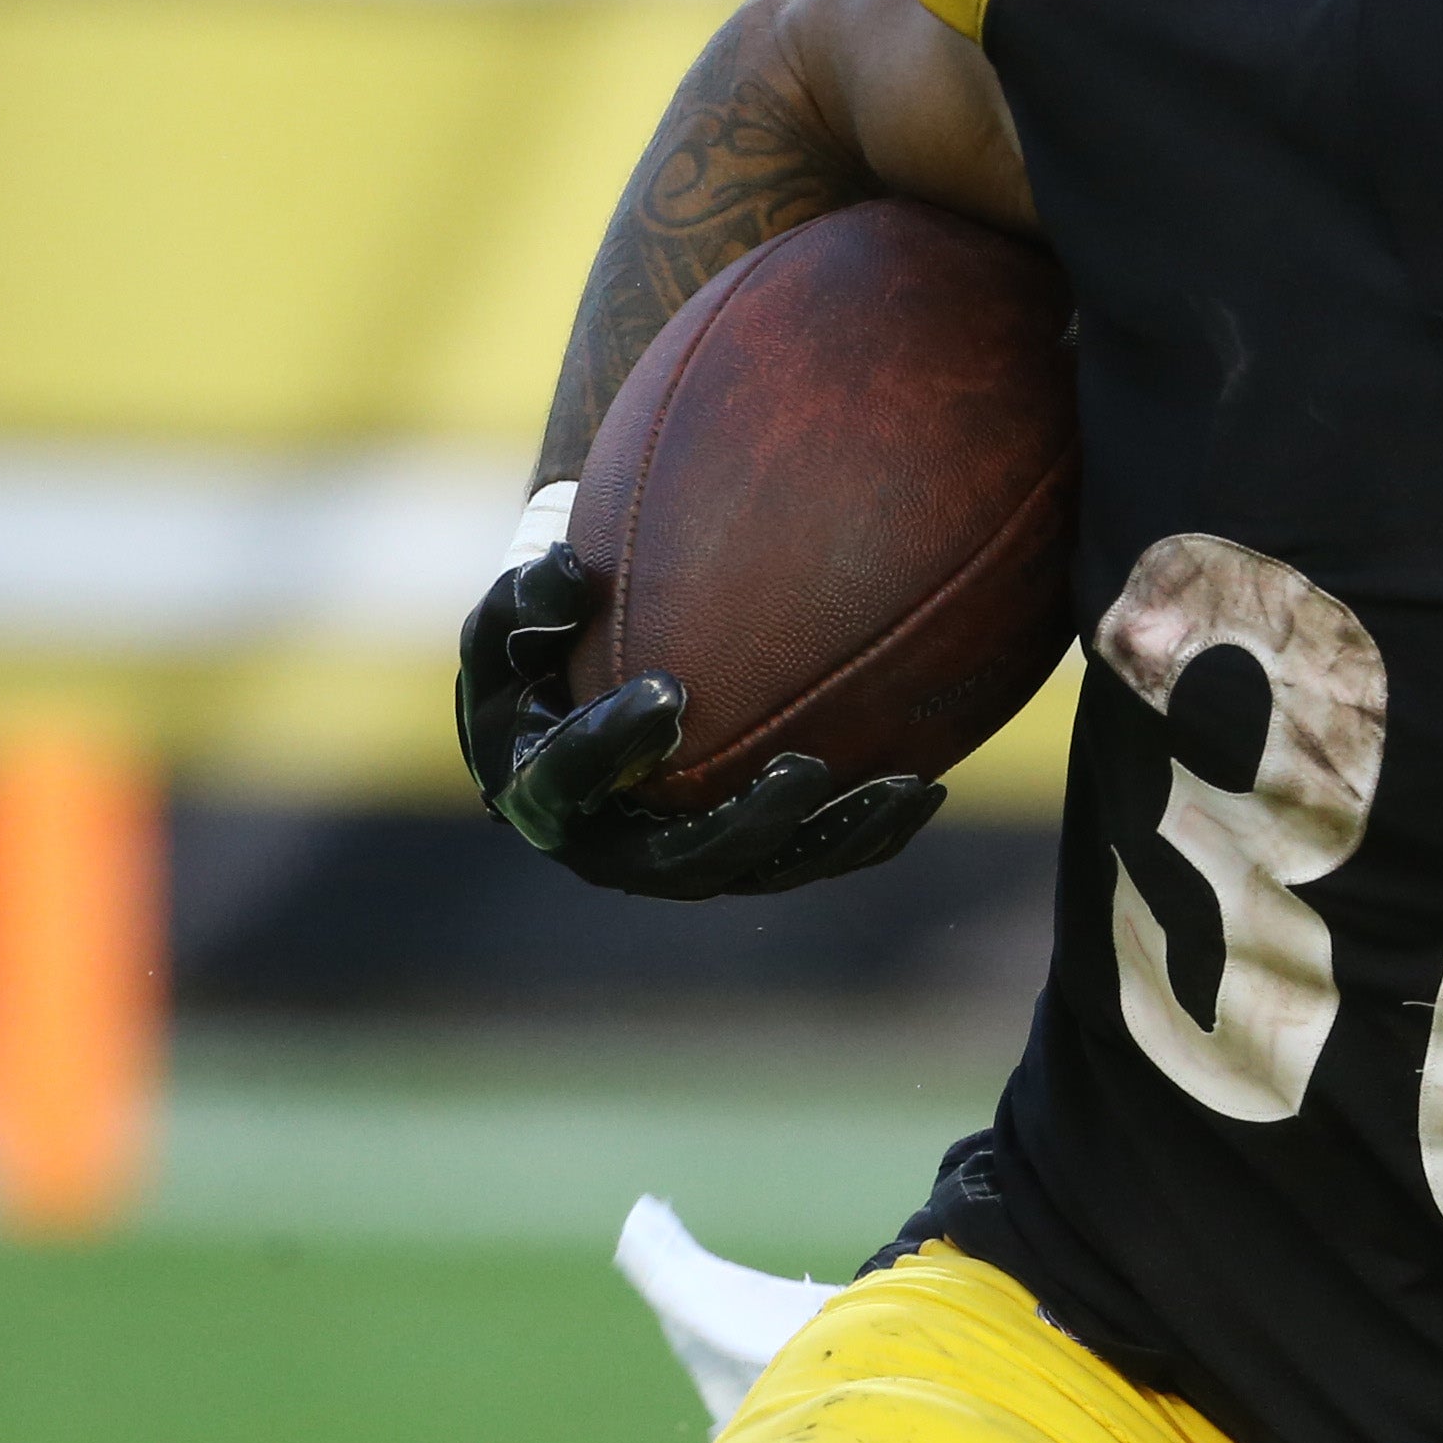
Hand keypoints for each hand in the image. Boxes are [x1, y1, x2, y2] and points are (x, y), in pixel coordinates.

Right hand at [455, 545, 944, 900]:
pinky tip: (924, 787)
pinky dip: (865, 834)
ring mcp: (685, 860)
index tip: (669, 694)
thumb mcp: (517, 618)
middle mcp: (615, 847)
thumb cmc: (547, 645)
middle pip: (684, 859)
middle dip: (750, 823)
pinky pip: (809, 857)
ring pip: (764, 870)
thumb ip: (527, 598)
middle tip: (806, 770)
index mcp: (542, 794)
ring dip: (833, 836)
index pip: (568, 780)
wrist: (584, 690)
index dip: (613, 744)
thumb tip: (567, 572)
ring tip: (900, 788)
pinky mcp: (744, 857)